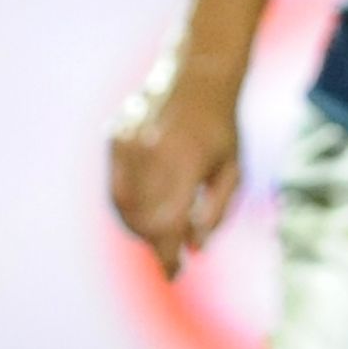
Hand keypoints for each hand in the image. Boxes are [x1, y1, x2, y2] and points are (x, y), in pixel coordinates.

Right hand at [106, 64, 243, 278]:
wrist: (197, 76)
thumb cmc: (221, 129)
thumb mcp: (233, 171)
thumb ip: (217, 212)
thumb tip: (195, 248)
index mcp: (184, 161)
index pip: (167, 224)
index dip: (167, 255)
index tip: (175, 273)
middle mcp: (150, 152)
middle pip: (142, 219)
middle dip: (155, 243)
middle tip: (172, 253)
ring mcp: (127, 143)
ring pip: (123, 206)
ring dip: (139, 228)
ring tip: (161, 230)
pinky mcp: (114, 138)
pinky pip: (115, 186)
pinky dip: (127, 206)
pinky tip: (146, 209)